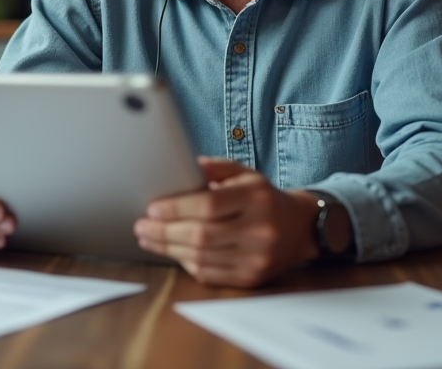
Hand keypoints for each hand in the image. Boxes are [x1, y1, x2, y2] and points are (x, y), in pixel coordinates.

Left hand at [133, 156, 320, 286]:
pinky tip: (173, 252)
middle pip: (200, 235)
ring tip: (149, 239)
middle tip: (141, 226)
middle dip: (164, 232)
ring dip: (169, 249)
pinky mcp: (252, 278)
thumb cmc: (264, 198)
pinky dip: (186, 263)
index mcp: (256, 198)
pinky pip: (210, 274)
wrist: (300, 228)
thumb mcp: (246, 174)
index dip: (176, 208)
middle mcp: (259, 229)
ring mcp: (256, 257)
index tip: (152, 207)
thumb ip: (218, 167)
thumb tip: (188, 164)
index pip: (208, 205)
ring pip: (201, 258)